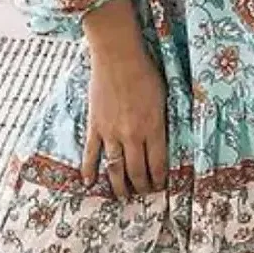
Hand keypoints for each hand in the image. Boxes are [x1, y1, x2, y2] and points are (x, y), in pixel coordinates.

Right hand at [80, 4, 167, 199]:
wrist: (118, 56)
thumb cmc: (145, 72)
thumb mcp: (164, 97)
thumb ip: (163, 121)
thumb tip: (164, 141)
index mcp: (154, 127)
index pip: (158, 164)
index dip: (159, 179)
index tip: (160, 186)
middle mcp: (133, 135)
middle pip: (137, 171)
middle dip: (142, 186)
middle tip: (144, 193)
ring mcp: (111, 132)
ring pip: (115, 168)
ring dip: (119, 186)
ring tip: (123, 196)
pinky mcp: (95, 125)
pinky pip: (91, 153)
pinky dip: (89, 170)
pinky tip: (89, 183)